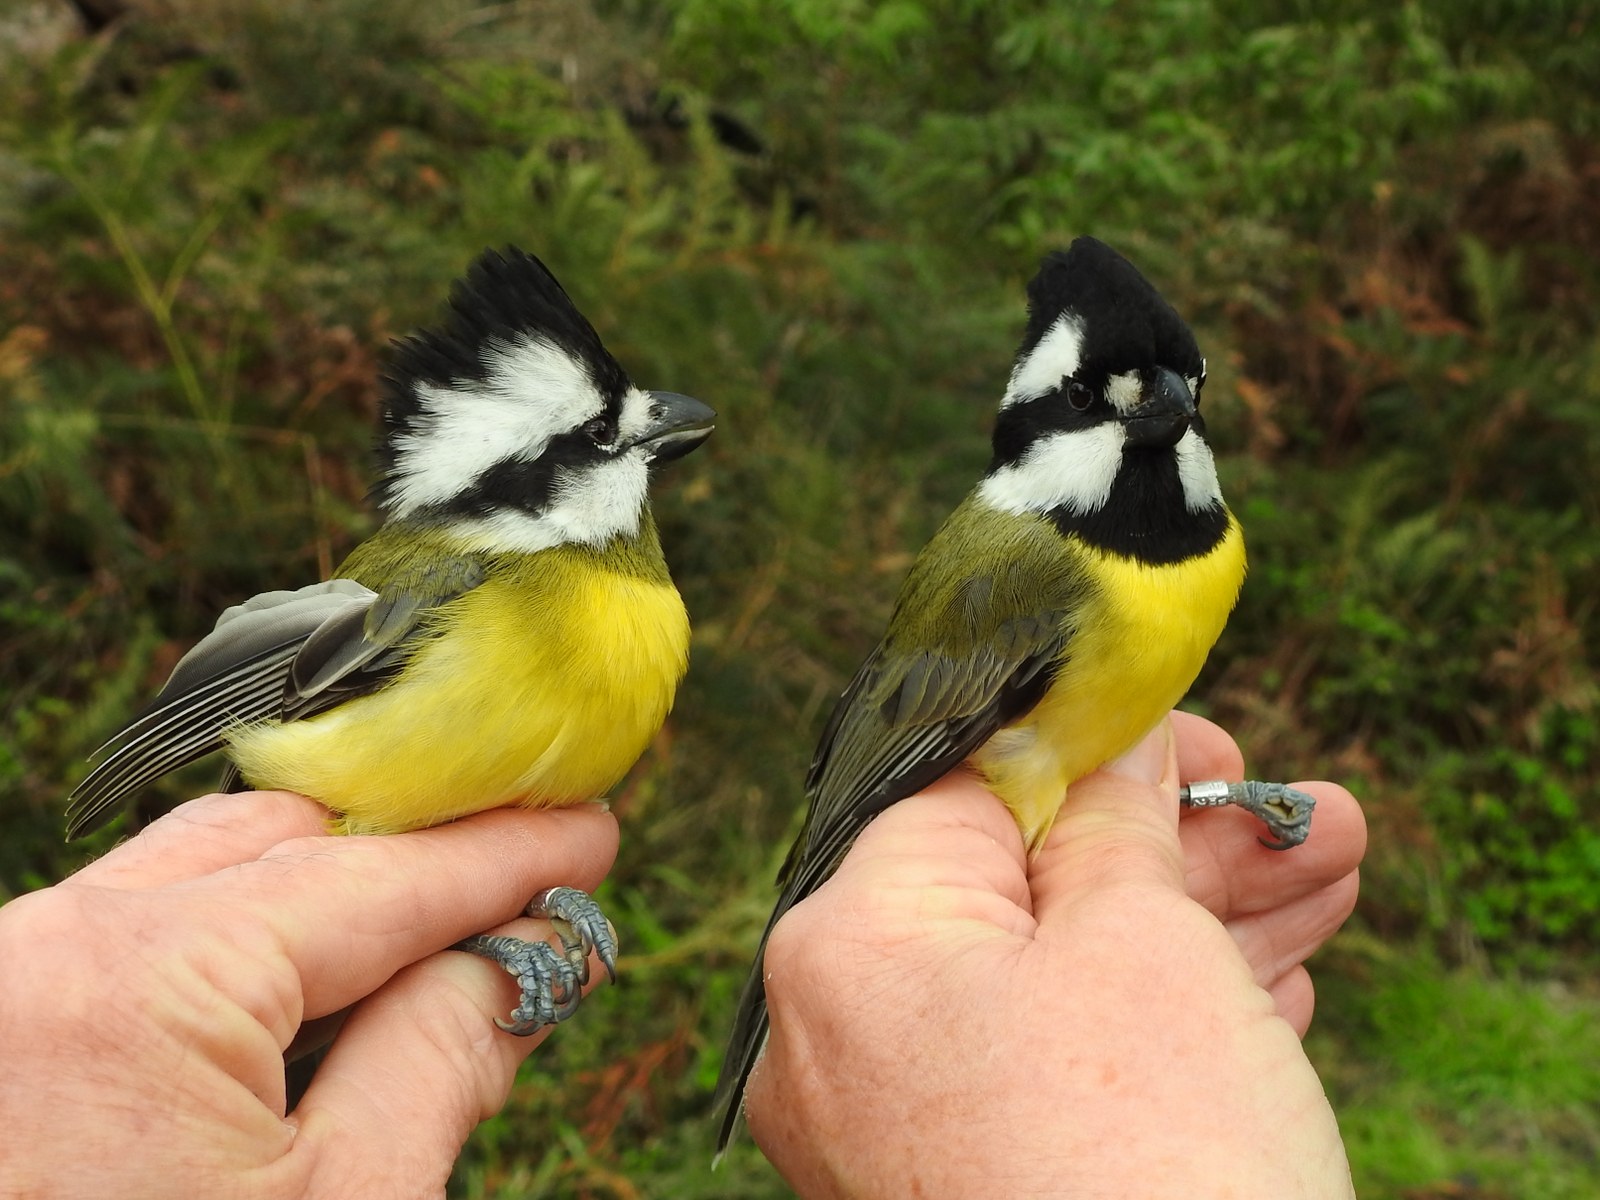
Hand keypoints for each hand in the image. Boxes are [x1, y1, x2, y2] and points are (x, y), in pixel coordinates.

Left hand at [0, 791, 617, 1198]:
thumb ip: (446, 1053)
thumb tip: (528, 957)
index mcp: (135, 983)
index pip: (372, 877)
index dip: (498, 855)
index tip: (583, 835)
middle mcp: (42, 954)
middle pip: (278, 846)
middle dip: (407, 864)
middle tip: (520, 897)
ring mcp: (1, 993)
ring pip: (197, 884)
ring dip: (326, 909)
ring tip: (434, 960)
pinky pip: (136, 944)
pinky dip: (243, 957)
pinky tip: (319, 1015)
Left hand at [744, 712, 1363, 1198]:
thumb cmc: (1149, 1158)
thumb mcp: (1146, 946)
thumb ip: (1118, 825)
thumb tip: (1118, 753)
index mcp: (846, 943)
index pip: (964, 795)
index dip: (1091, 751)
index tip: (1190, 741)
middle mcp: (843, 1032)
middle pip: (1025, 888)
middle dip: (1176, 846)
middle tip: (1290, 814)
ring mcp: (898, 1123)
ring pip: (1058, 979)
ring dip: (1196, 924)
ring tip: (1324, 878)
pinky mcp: (963, 1181)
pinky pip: (1056, 1068)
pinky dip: (1160, 1019)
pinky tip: (1269, 979)